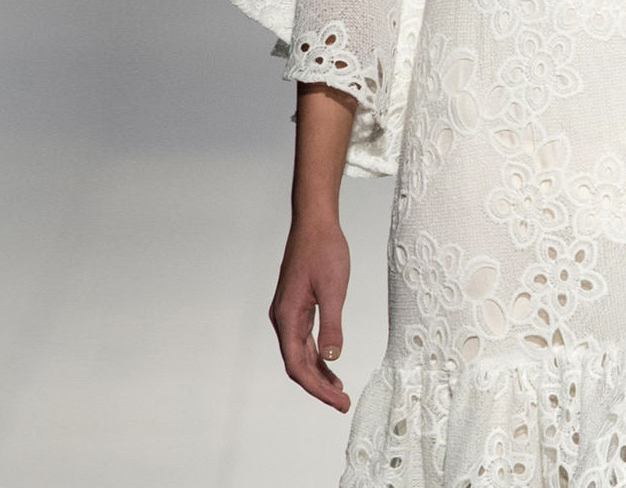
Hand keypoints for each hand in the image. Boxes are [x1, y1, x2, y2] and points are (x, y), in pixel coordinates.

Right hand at [271, 216, 351, 411]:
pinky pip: (303, 340)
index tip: (337, 401)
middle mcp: (282, 318)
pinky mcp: (297, 307)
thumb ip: (332, 325)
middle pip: (296, 364)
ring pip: (299, 354)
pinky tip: (331, 366)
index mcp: (288, 316)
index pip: (297, 365)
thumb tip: (332, 358)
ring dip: (318, 374)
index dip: (316, 388)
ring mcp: (288, 313)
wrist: (315, 223)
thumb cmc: (324, 250)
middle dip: (319, 387)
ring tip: (339, 391)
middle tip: (343, 403)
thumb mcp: (334, 288)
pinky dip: (316, 356)